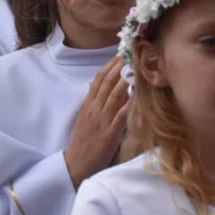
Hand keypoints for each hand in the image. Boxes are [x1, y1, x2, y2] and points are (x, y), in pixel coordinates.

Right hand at [64, 57, 129, 189]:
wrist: (77, 163)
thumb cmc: (84, 142)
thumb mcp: (85, 117)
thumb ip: (92, 100)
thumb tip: (95, 82)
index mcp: (89, 104)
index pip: (99, 79)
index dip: (110, 65)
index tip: (120, 52)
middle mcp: (95, 108)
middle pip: (107, 82)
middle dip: (118, 65)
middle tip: (130, 50)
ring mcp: (102, 120)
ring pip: (114, 94)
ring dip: (124, 78)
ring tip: (134, 64)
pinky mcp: (110, 132)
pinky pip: (121, 114)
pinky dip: (129, 103)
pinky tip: (138, 94)